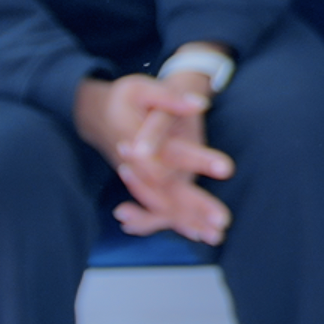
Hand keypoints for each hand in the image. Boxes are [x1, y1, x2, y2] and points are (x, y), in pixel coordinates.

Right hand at [74, 75, 235, 244]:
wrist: (96, 113)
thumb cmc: (124, 98)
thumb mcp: (142, 88)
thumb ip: (170, 98)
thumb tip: (201, 104)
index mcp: (136, 141)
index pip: (170, 154)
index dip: (197, 160)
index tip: (228, 168)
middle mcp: (136, 166)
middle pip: (167, 189)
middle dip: (195, 206)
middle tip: (223, 221)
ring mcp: (138, 178)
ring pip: (162, 204)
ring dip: (188, 220)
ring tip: (217, 235)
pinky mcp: (143, 183)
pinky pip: (156, 208)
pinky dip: (174, 221)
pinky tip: (197, 234)